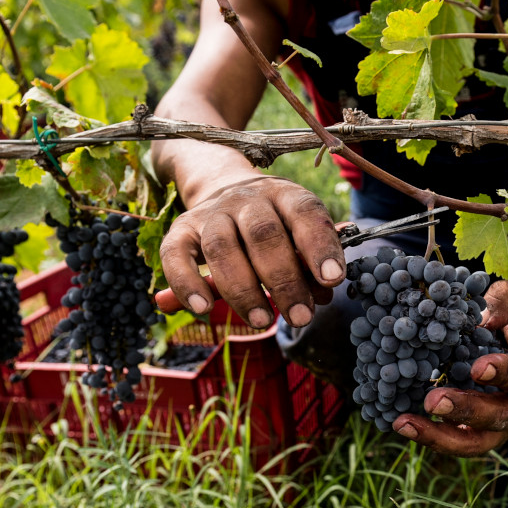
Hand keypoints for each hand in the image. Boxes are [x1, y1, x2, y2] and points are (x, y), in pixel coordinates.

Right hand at [158, 176, 345, 328]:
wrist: (222, 186)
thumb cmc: (274, 224)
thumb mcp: (296, 233)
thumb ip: (308, 263)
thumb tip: (319, 296)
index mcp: (285, 195)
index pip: (305, 213)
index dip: (319, 245)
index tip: (332, 279)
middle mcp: (247, 199)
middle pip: (264, 234)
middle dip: (284, 280)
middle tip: (300, 317)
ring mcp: (212, 213)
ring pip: (221, 247)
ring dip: (242, 290)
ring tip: (262, 321)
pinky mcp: (181, 230)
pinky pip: (175, 255)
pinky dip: (187, 284)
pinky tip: (203, 308)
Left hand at [392, 280, 507, 456]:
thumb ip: (507, 302)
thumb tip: (480, 317)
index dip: (505, 375)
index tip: (478, 367)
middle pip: (499, 418)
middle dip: (465, 411)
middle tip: (432, 400)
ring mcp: (505, 426)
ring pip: (475, 442)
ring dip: (439, 436)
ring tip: (404, 423)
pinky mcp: (481, 431)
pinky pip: (457, 440)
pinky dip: (430, 435)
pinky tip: (402, 423)